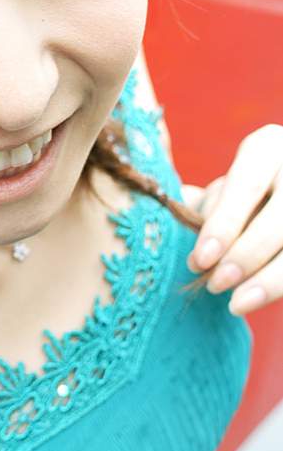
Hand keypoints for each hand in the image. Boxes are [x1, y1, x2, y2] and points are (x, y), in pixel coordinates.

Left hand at [183, 124, 282, 315]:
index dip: (223, 225)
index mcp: (268, 148)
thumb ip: (207, 206)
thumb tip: (177, 214)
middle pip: (278, 220)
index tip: (200, 259)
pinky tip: (257, 299)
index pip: (246, 185)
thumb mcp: (227, 189)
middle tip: (215, 283)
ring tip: (235, 303)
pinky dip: (280, 286)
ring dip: (267, 280)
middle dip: (244, 257)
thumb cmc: (245, 196)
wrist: (278, 197)